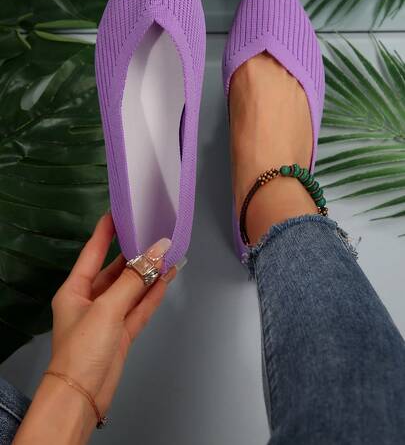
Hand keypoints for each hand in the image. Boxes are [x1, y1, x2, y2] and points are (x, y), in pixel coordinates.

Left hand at [49, 212, 175, 415]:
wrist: (83, 396)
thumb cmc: (84, 347)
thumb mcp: (106, 308)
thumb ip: (134, 279)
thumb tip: (158, 250)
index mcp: (75, 288)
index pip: (93, 252)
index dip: (105, 231)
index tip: (120, 211)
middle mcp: (91, 299)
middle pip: (116, 270)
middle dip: (136, 254)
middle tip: (155, 234)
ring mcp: (108, 316)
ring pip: (132, 288)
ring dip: (149, 274)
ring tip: (170, 254)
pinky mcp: (122, 332)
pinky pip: (140, 307)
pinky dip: (153, 294)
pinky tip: (167, 278)